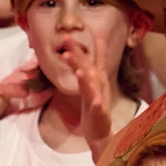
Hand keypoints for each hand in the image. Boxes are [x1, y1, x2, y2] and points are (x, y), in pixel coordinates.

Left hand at [62, 35, 112, 160]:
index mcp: (95, 79)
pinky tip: (95, 99)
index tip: (67, 34)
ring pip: (91, 85)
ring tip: (79, 70)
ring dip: (85, 76)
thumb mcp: (89, 88)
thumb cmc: (94, 109)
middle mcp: (98, 85)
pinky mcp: (99, 112)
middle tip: (66, 41)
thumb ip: (85, 73)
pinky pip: (98, 106)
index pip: (87, 60)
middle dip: (77, 54)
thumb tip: (80, 61)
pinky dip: (97, 101)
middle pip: (86, 66)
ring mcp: (99, 97)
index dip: (78, 47)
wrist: (100, 131)